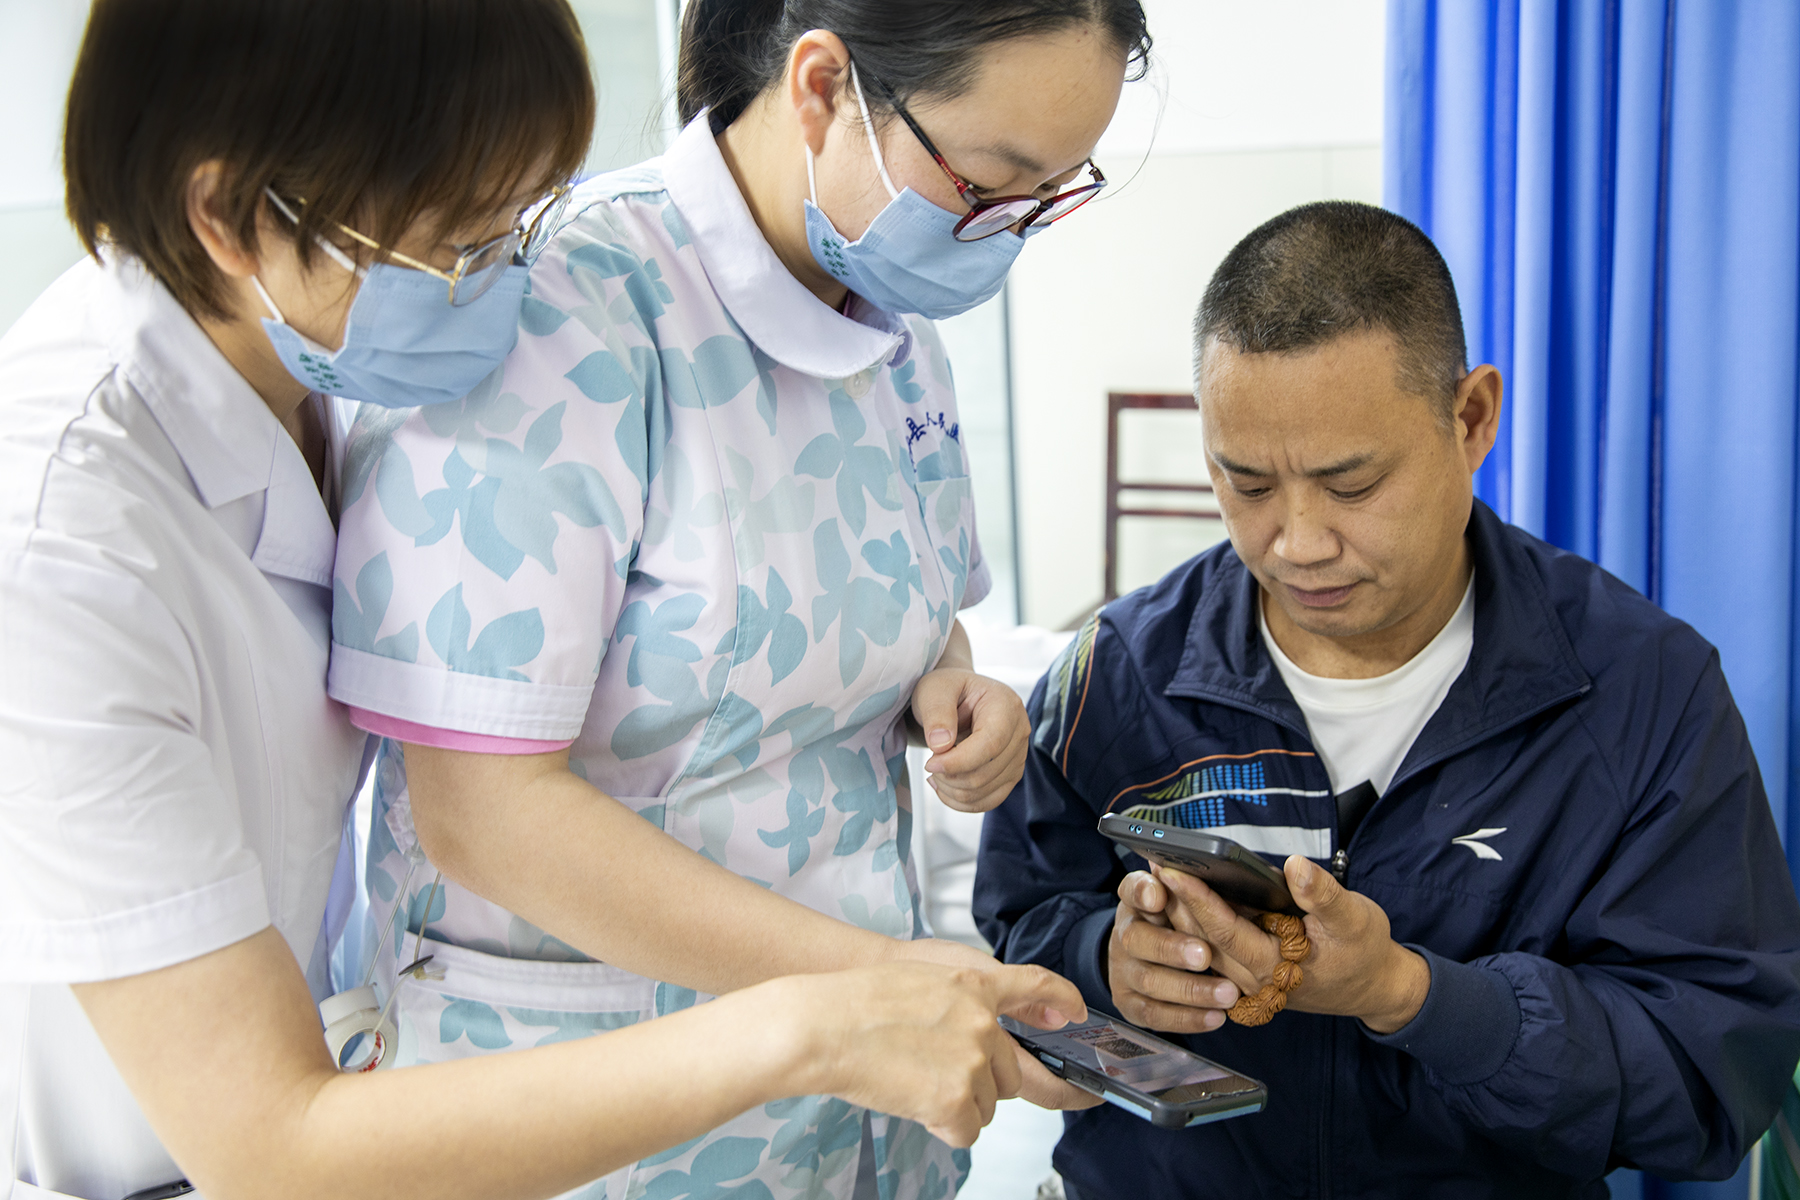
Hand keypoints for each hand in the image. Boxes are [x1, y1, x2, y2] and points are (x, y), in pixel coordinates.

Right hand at [788, 960, 1096, 1145]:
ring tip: (912, 1078)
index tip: (1073, 1014)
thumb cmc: (856, 1002)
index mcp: (973, 984)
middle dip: (982, 1082)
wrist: (822, 1026)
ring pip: (988, 1105)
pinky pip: (967, 1131)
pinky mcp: (956, 1098)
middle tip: (932, 1069)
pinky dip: (942, 1126)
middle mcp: (983, 1022)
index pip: (1035, 986)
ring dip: (958, 1104)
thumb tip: (995, 1029)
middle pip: (1011, 1073)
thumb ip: (968, 998)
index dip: (1061, 1000)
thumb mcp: (922, 978)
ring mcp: (972, 1061)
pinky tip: (910, 1099)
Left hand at [910, 667, 1028, 812]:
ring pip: (986, 792)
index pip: (990, 745)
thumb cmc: (946, 690)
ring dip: (952, 790)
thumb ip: (937, 713)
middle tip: (929, 763)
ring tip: (934, 772)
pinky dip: (961, 801)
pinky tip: (943, 786)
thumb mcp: (934, 690)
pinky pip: (988, 801)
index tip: (929, 763)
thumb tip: (942, 745)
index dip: (958, 762)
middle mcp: (1020, 731)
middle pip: (987, 773)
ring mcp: (1018, 756)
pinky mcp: (1010, 775)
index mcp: (1006, 705)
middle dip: (950, 777)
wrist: (956, 698)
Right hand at [1106, 871, 1240, 1033]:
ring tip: (1228, 993)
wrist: (1143, 960)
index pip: (1132, 889)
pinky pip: (1155, 1015)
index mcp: (1137, 901)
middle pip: (1137, 939)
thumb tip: (1226, 875)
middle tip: (1206, 954)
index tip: (1160, 895)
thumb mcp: (1185, 901)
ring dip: (1191, 989)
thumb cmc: (1176, 924)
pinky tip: (1216, 1016)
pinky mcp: (1129, 1003)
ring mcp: (1123, 970)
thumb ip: (1198, 889)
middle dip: (1172, 948)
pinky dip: (1187, 1018)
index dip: (1143, 892)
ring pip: (1150, 981)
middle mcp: (1125, 933)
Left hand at [1153, 856, 1430, 1032]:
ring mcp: (1246, 979)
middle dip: (1176, 901)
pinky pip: (1211, 949)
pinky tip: (1178, 896)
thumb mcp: (1355, 918)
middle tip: (1152, 864)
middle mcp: (1252, 977)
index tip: (1172, 869)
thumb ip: (1323, 895)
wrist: (1373, 987)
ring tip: (1157, 875)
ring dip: (1179, 913)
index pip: (1224, 930)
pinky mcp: (1246, 972)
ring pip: (1201, 946)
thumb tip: (1295, 866)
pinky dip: (1194, 924)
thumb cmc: (1364, 949)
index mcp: (1275, 965)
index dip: (1197, 898)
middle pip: (1201, 939)